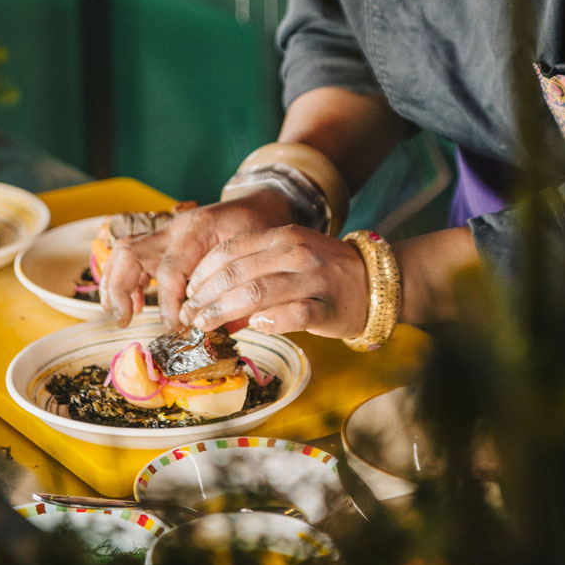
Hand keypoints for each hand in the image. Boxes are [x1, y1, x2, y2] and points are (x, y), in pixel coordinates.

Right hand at [99, 188, 297, 328]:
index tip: (175, 328)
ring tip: (123, 315)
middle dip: (121, 289)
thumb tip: (223, 327)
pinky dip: (126, 280)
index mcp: (198, 228)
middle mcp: (176, 227)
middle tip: (125, 320)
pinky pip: (133, 256)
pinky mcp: (165, 241)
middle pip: (131, 253)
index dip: (168, 303)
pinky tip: (134, 305)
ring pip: (124, 251)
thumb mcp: (258, 254)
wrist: (262, 203)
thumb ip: (240, 288)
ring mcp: (167, 232)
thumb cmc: (262, 226)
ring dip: (116, 284)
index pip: (170, 269)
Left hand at [180, 225, 369, 339]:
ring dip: (223, 313)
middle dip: (205, 298)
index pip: (230, 250)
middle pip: (237, 275)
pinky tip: (252, 328)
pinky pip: (291, 315)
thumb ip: (254, 268)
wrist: (376, 282)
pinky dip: (267, 323)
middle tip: (190, 316)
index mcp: (284, 235)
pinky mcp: (328, 306)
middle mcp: (298, 252)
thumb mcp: (289, 256)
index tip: (188, 293)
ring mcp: (314, 278)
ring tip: (205, 326)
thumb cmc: (324, 272)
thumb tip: (207, 296)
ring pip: (256, 294)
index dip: (202, 274)